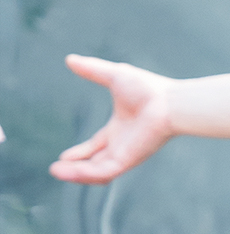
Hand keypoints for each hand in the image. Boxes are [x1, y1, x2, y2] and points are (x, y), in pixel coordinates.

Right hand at [50, 55, 175, 183]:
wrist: (168, 102)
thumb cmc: (148, 89)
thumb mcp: (113, 76)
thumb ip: (92, 70)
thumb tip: (70, 59)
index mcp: (119, 130)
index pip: (96, 146)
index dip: (80, 153)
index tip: (63, 157)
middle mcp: (122, 145)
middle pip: (94, 162)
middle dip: (75, 168)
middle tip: (56, 169)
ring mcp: (125, 154)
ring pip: (97, 172)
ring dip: (76, 174)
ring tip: (56, 172)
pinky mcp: (127, 160)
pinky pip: (103, 172)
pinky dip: (85, 173)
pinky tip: (67, 171)